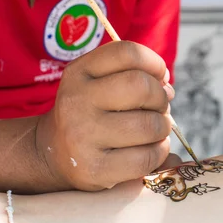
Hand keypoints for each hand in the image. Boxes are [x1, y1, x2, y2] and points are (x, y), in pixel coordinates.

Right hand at [36, 41, 173, 190]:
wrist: (54, 153)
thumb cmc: (91, 112)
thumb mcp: (98, 82)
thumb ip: (134, 74)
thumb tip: (167, 89)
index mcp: (79, 72)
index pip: (127, 52)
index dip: (154, 63)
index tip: (160, 77)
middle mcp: (77, 101)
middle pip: (141, 86)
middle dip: (160, 97)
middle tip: (158, 107)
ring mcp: (83, 136)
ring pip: (148, 125)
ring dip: (163, 127)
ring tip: (154, 130)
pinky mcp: (95, 169)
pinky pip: (146, 158)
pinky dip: (159, 152)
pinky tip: (151, 149)